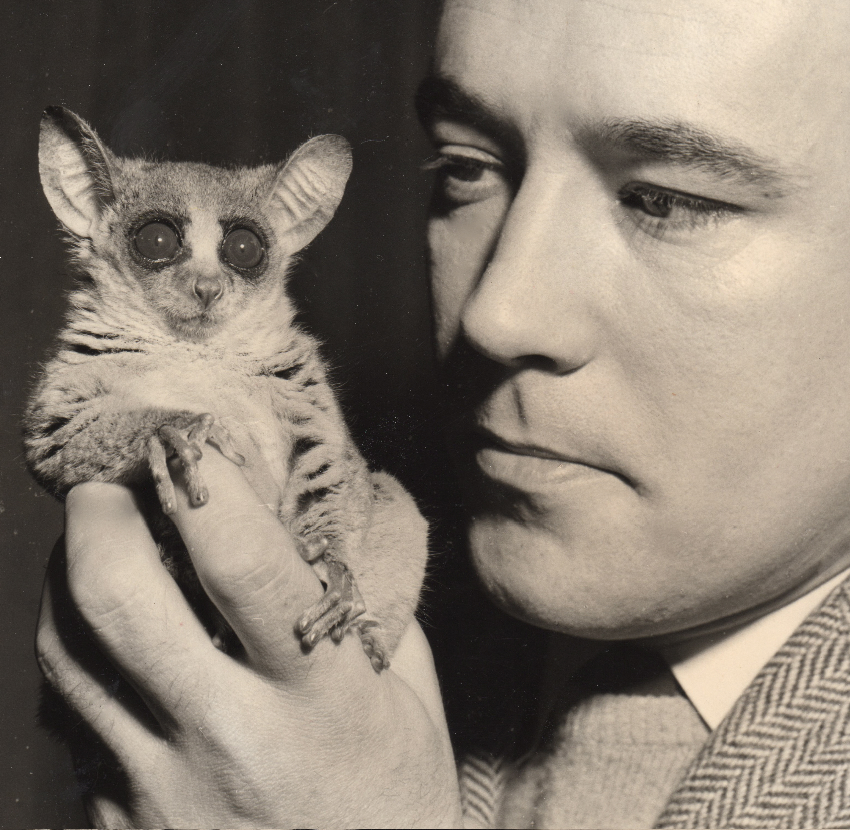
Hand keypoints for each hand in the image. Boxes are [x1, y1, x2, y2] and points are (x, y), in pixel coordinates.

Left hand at [35, 448, 461, 828]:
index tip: (191, 433)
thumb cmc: (392, 804)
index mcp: (319, 700)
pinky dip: (77, 651)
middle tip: (114, 473)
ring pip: (66, 650)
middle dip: (101, 510)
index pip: (245, 567)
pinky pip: (68, 714)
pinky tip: (107, 631)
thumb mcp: (409, 698)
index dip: (208, 483)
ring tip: (100, 534)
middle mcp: (227, 740)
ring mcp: (157, 787)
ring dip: (70, 570)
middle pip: (118, 598)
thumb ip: (367, 601)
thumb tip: (324, 507)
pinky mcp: (114, 820)